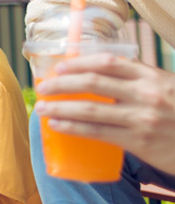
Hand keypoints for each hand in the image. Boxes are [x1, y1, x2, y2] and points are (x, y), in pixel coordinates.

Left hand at [34, 54, 174, 173]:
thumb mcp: (166, 87)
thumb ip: (138, 80)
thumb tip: (98, 74)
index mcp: (151, 75)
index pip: (107, 62)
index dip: (79, 62)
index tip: (60, 67)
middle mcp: (145, 93)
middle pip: (93, 82)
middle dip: (61, 83)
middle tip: (42, 86)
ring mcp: (142, 118)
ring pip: (90, 108)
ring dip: (60, 106)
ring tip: (41, 107)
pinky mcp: (139, 142)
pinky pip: (97, 132)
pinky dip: (73, 127)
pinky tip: (57, 125)